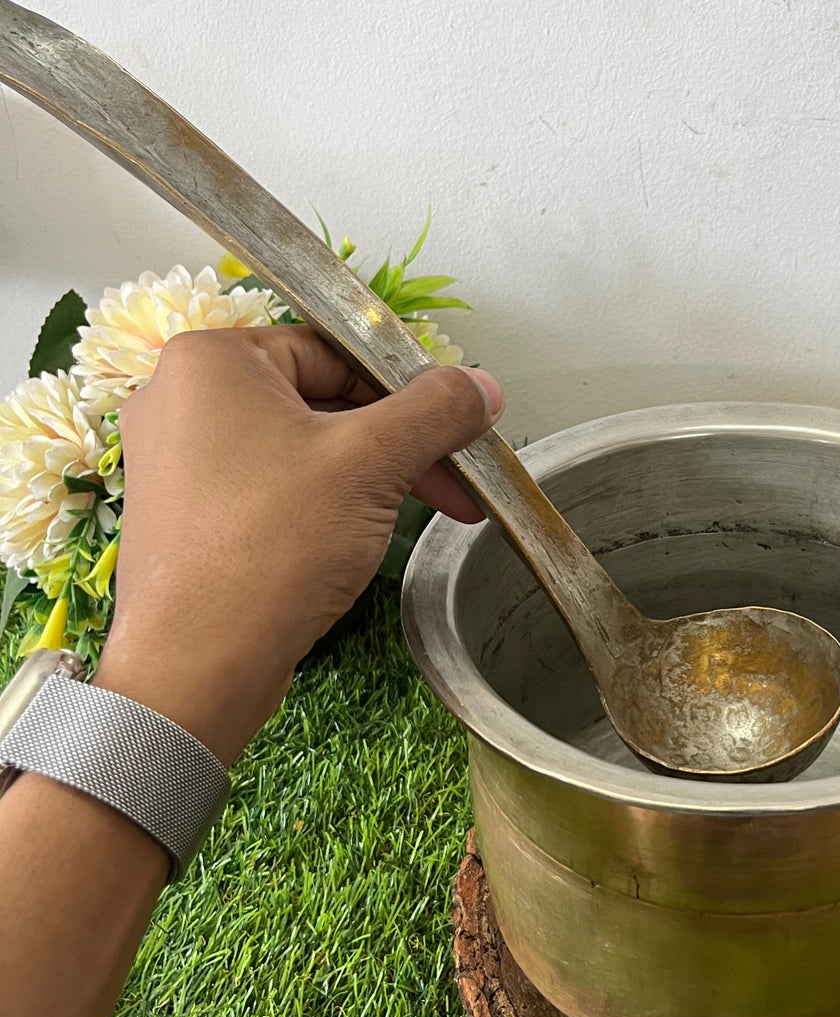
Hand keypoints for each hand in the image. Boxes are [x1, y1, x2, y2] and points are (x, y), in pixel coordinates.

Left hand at [91, 325, 503, 762]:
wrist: (198, 666)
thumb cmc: (271, 548)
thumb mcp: (372, 462)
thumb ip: (435, 411)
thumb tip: (482, 385)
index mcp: (212, 361)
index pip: (337, 350)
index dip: (408, 389)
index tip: (456, 427)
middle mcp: (182, 399)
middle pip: (324, 399)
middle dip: (399, 442)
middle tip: (455, 481)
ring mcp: (179, 461)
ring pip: (304, 446)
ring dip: (372, 476)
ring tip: (426, 514)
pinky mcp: (189, 515)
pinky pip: (275, 486)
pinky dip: (327, 503)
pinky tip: (365, 537)